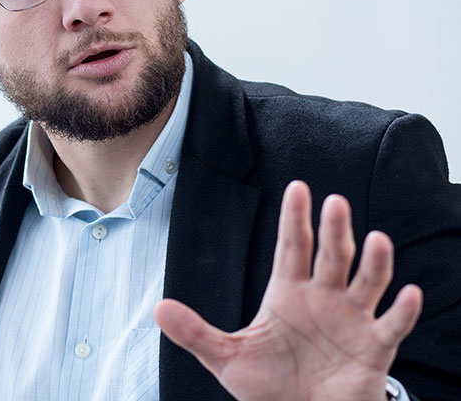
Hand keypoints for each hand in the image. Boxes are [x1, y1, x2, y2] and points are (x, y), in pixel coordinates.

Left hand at [154, 180, 421, 400]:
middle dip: (334, 230)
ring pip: (368, 282)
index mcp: (288, 293)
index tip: (298, 187)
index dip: (295, 218)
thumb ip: (194, 332)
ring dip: (375, 262)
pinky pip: (392, 325)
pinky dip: (403, 311)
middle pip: (332, 256)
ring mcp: (352, 321)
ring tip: (377, 239)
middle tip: (333, 202)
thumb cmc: (267, 385)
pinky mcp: (374, 348)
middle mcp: (324, 298)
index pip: (292, 247)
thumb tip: (157, 310)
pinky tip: (410, 294)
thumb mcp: (226, 357)